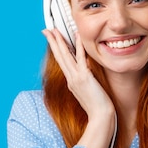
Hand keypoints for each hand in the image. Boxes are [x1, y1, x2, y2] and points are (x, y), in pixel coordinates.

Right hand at [42, 29, 115, 147]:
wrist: (100, 117)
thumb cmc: (98, 108)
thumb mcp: (89, 93)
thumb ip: (85, 84)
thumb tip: (86, 76)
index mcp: (72, 82)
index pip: (63, 62)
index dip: (57, 50)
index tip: (52, 40)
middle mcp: (71, 78)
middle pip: (59, 56)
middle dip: (53, 42)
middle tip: (46, 30)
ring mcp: (76, 77)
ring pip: (65, 56)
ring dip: (59, 41)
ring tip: (53, 30)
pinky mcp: (84, 77)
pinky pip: (80, 58)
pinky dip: (78, 46)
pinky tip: (76, 35)